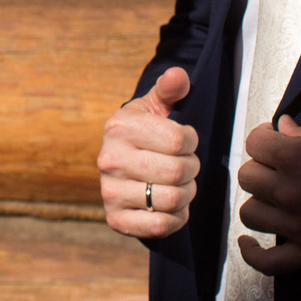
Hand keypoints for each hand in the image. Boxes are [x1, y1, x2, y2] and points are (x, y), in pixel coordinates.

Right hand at [100, 67, 201, 239]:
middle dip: (191, 169)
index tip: (183, 141)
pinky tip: (170, 205)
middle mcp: (109, 159)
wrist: (120, 166)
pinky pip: (160, 226)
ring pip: (173, 199)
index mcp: (119, 127)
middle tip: (185, 165)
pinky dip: (176, 218)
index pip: (178, 140)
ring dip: (187, 193)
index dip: (191, 142)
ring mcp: (109, 192)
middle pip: (178, 171)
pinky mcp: (116, 220)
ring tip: (179, 184)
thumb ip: (170, 89)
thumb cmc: (145, 133)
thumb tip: (178, 74)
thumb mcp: (155, 106)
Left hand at [234, 117, 300, 274]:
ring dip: (261, 202)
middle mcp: (291, 191)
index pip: (254, 143)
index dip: (264, 138)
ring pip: (251, 213)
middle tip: (279, 167)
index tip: (274, 140)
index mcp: (298, 157)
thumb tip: (283, 128)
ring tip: (275, 197)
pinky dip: (254, 253)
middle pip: (248, 176)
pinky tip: (250, 242)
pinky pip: (268, 261)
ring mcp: (298, 225)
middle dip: (262, 167)